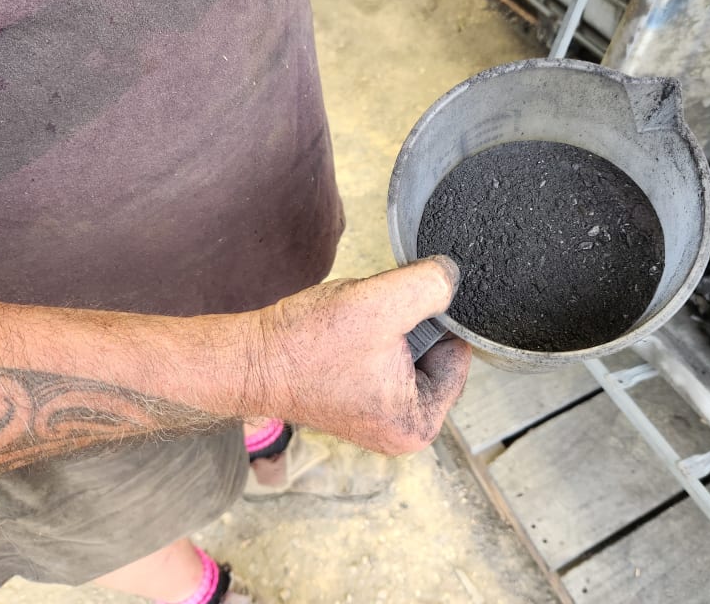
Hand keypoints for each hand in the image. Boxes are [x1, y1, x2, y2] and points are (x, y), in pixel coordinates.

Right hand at [248, 256, 470, 453]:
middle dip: (408, 330)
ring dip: (387, 331)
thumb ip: (432, 286)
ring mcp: (381, 421)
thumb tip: (453, 277)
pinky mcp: (360, 404)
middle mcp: (404, 432)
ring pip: (410, 353)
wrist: (250, 358)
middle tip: (369, 327)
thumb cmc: (307, 343)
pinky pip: (385, 360)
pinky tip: (343, 342)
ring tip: (353, 335)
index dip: (431, 324)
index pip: (459, 354)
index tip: (392, 320)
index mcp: (420, 424)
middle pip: (436, 356)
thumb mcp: (381, 304)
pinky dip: (370, 340)